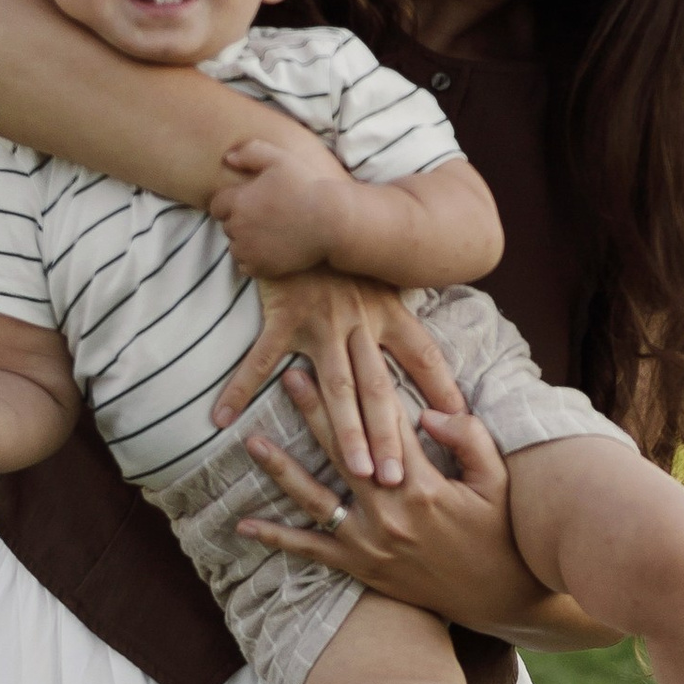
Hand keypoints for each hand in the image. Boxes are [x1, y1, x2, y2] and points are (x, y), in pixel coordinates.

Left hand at [208, 131, 347, 281]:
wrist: (331, 221)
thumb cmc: (306, 187)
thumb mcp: (279, 159)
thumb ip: (250, 152)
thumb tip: (227, 158)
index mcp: (238, 201)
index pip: (216, 206)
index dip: (232, 203)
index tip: (250, 202)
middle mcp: (238, 228)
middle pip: (227, 226)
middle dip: (240, 221)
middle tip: (264, 216)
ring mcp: (249, 250)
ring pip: (235, 247)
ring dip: (245, 241)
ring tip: (269, 232)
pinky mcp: (262, 268)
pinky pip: (246, 266)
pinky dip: (254, 260)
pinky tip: (271, 249)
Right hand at [211, 272, 465, 490]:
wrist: (304, 203)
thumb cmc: (344, 250)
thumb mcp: (383, 276)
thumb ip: (401, 317)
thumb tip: (426, 349)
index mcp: (388, 311)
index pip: (424, 355)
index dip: (443, 388)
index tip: (463, 423)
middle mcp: (359, 320)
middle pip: (378, 387)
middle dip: (390, 434)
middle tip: (400, 479)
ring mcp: (320, 321)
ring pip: (335, 385)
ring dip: (344, 431)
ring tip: (355, 471)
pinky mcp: (283, 316)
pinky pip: (259, 360)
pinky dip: (238, 389)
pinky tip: (220, 419)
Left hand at [235, 393, 548, 626]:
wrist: (500, 599)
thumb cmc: (503, 536)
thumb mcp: (498, 482)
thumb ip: (469, 440)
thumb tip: (429, 413)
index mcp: (422, 485)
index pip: (386, 424)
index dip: (366, 385)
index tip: (347, 354)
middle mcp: (388, 512)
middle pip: (341, 451)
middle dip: (314, 410)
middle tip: (289, 375)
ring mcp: (369, 542)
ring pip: (315, 498)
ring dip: (280, 468)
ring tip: (251, 440)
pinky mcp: (361, 568)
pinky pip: (311, 552)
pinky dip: (277, 539)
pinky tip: (244, 525)